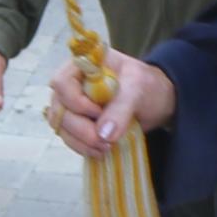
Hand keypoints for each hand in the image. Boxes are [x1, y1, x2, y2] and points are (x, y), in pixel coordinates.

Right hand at [48, 49, 176, 156]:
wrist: (155, 102)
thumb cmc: (146, 85)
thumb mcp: (138, 89)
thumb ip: (121, 108)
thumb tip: (103, 134)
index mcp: (84, 65)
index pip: (62, 82)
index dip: (76, 101)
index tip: (98, 112)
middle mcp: (72, 84)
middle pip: (60, 109)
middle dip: (81, 129)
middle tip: (104, 141)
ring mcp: (72, 105)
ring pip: (62, 127)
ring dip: (81, 142)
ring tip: (105, 148)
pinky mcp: (77, 124)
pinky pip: (70, 139)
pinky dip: (83, 148)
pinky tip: (100, 151)